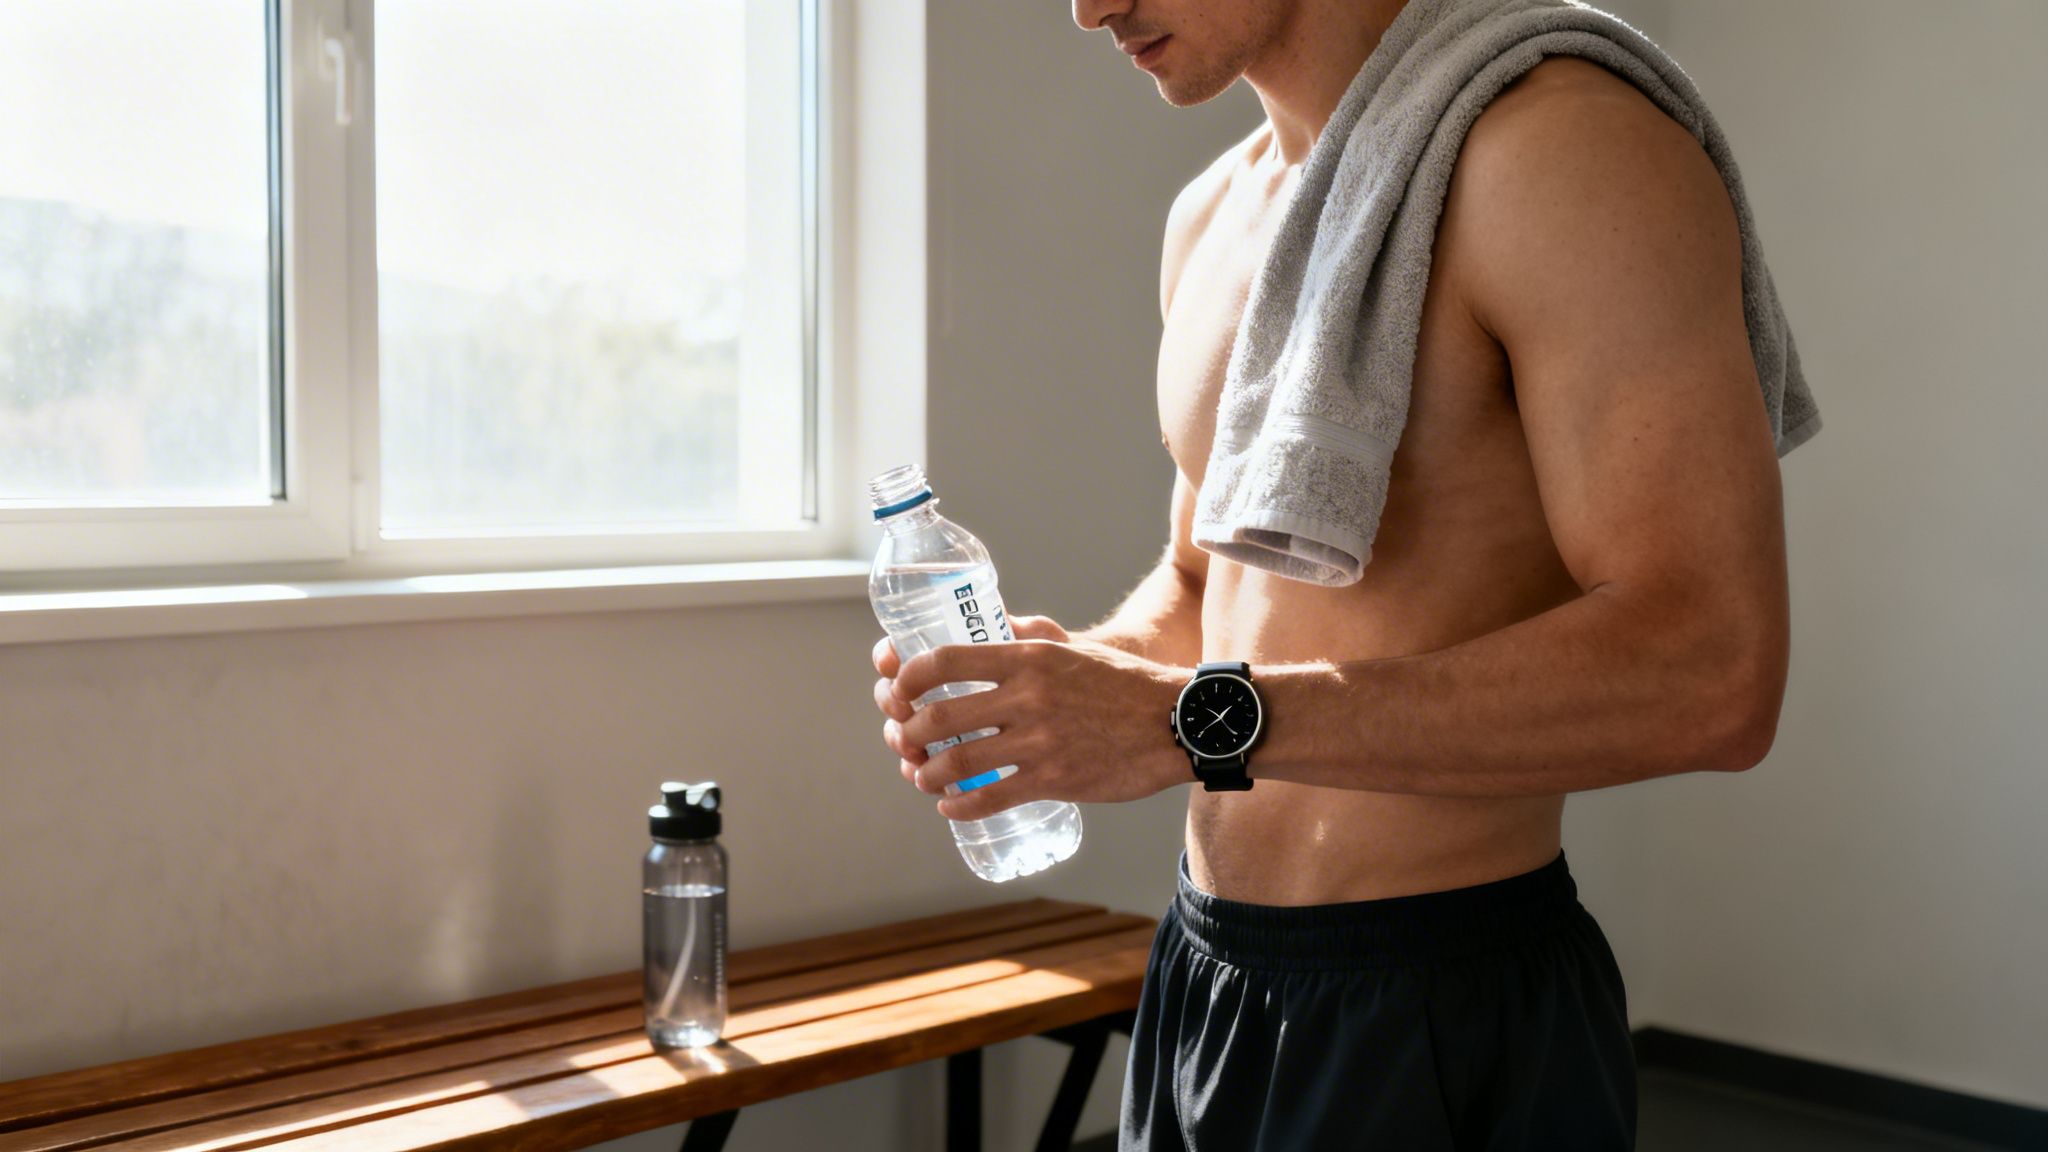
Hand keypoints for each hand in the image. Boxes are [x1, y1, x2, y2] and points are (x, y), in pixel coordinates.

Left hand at [873, 618, 1188, 820]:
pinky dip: (959, 806)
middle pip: (940, 716)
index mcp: (1028, 657)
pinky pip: (990, 798)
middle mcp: (1028, 696)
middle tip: (905, 742)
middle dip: (908, 733)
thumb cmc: (1124, 685)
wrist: (1177, 722)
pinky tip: (951, 807)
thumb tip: (996, 624)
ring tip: (924, 777)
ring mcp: (1040, 741)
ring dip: (927, 774)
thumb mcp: (1073, 648)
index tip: (897, 691)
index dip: (908, 678)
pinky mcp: (1054, 779)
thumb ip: (1031, 637)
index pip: (945, 660)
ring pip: (958, 762)